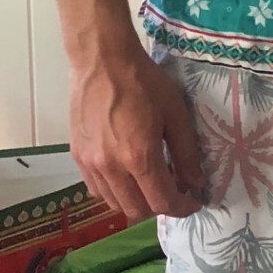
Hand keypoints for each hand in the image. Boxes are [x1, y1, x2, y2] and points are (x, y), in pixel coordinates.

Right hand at [67, 46, 204, 220]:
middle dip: (160, 207)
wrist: (101, 62)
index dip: (182, 207)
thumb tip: (195, 182)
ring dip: (136, 201)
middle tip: (175, 191)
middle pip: (136, 210)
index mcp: (139, 157)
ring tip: (151, 184)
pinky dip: (115, 191)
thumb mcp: (176, 113)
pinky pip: (96, 189)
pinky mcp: (77, 157)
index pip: (162, 202)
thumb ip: (187, 152)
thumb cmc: (144, 82)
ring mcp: (90, 165)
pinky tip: (126, 174)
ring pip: (114, 203)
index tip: (194, 201)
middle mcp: (111, 168)